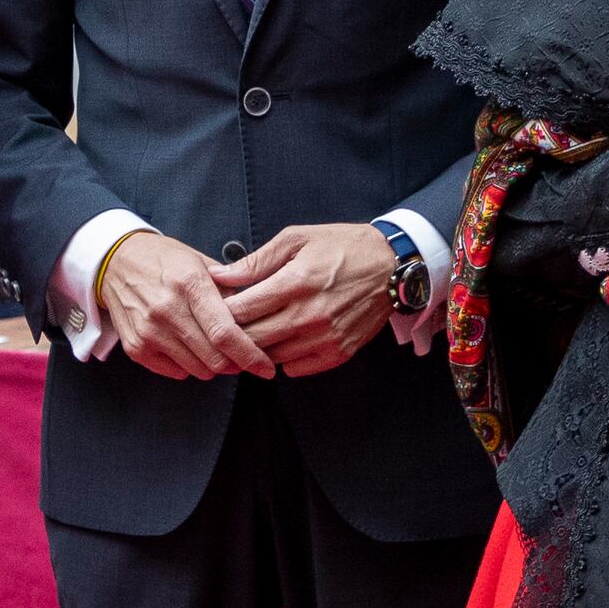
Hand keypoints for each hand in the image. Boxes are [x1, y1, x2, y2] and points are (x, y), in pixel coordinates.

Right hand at [92, 229, 269, 381]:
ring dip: (214, 365)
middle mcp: (166, 310)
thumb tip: (260, 320)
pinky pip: (176, 372)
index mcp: (189, 284)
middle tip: (244, 358)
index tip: (265, 367)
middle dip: (236, 364)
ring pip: (198, 369)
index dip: (250, 355)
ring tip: (216, 349)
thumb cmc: (165, 261)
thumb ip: (231, 291)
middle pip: (214, 358)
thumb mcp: (201, 263)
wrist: (116, 262)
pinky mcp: (136, 347)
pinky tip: (189, 346)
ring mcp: (148, 331)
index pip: (225, 332)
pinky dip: (190, 366)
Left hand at [211, 223, 399, 378]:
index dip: (220, 312)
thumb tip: (219, 275)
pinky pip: (295, 368)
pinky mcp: (339, 352)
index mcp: (295, 282)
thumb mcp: (297, 239)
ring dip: (256, 348)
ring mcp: (325, 337)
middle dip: (232, 335)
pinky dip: (282, 359)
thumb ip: (256, 261)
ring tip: (253, 332)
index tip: (216, 307)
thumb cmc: (342, 247)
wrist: (392, 266)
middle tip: (226, 326)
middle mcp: (309, 315)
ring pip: (270, 357)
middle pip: (252, 339)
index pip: (241, 310)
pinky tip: (281, 341)